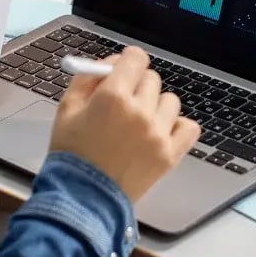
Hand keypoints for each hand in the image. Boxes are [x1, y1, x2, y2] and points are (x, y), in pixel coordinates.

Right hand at [50, 47, 200, 201]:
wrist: (82, 199)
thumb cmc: (72, 155)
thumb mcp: (67, 109)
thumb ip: (88, 78)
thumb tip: (112, 62)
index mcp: (113, 96)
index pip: (136, 57)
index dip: (128, 62)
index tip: (123, 72)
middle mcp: (140, 111)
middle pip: (151, 78)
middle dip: (137, 86)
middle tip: (123, 104)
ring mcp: (158, 134)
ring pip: (170, 101)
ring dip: (156, 106)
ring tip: (139, 123)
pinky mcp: (169, 155)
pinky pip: (188, 127)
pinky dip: (177, 127)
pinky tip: (160, 133)